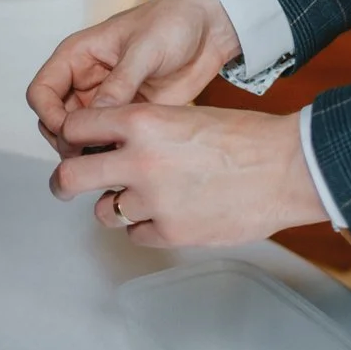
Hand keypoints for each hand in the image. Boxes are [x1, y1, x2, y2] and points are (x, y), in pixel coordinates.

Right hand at [26, 0, 242, 153]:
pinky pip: (107, 139)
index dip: (49, 116)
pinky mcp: (127, 114)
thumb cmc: (173, 23)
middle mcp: (85, 80)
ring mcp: (105, 100)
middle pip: (53, 120)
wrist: (210, 29)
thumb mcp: (145, 49)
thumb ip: (120, 83)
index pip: (41, 92)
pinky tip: (127, 156)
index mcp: (78, 55)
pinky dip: (110, 151)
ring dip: (87, 149)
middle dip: (66, 140)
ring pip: (78, 135)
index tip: (71, 133)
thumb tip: (97, 117)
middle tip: (93, 153)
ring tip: (112, 157)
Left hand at [47, 103, 325, 246]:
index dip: (73, 136)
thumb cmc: (243, 138)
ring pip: (104, 212)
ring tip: (141, 198)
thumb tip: (110, 142)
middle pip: (69, 177)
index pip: (77, 127)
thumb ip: (142, 130)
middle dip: (64, 183)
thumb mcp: (182, 115)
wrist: (286, 168)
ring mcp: (153, 201)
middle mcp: (138, 161)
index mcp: (141, 122)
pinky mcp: (170, 233)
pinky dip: (146, 227)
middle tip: (65, 186)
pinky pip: (136, 234)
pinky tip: (169, 214)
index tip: (74, 143)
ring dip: (115, 206)